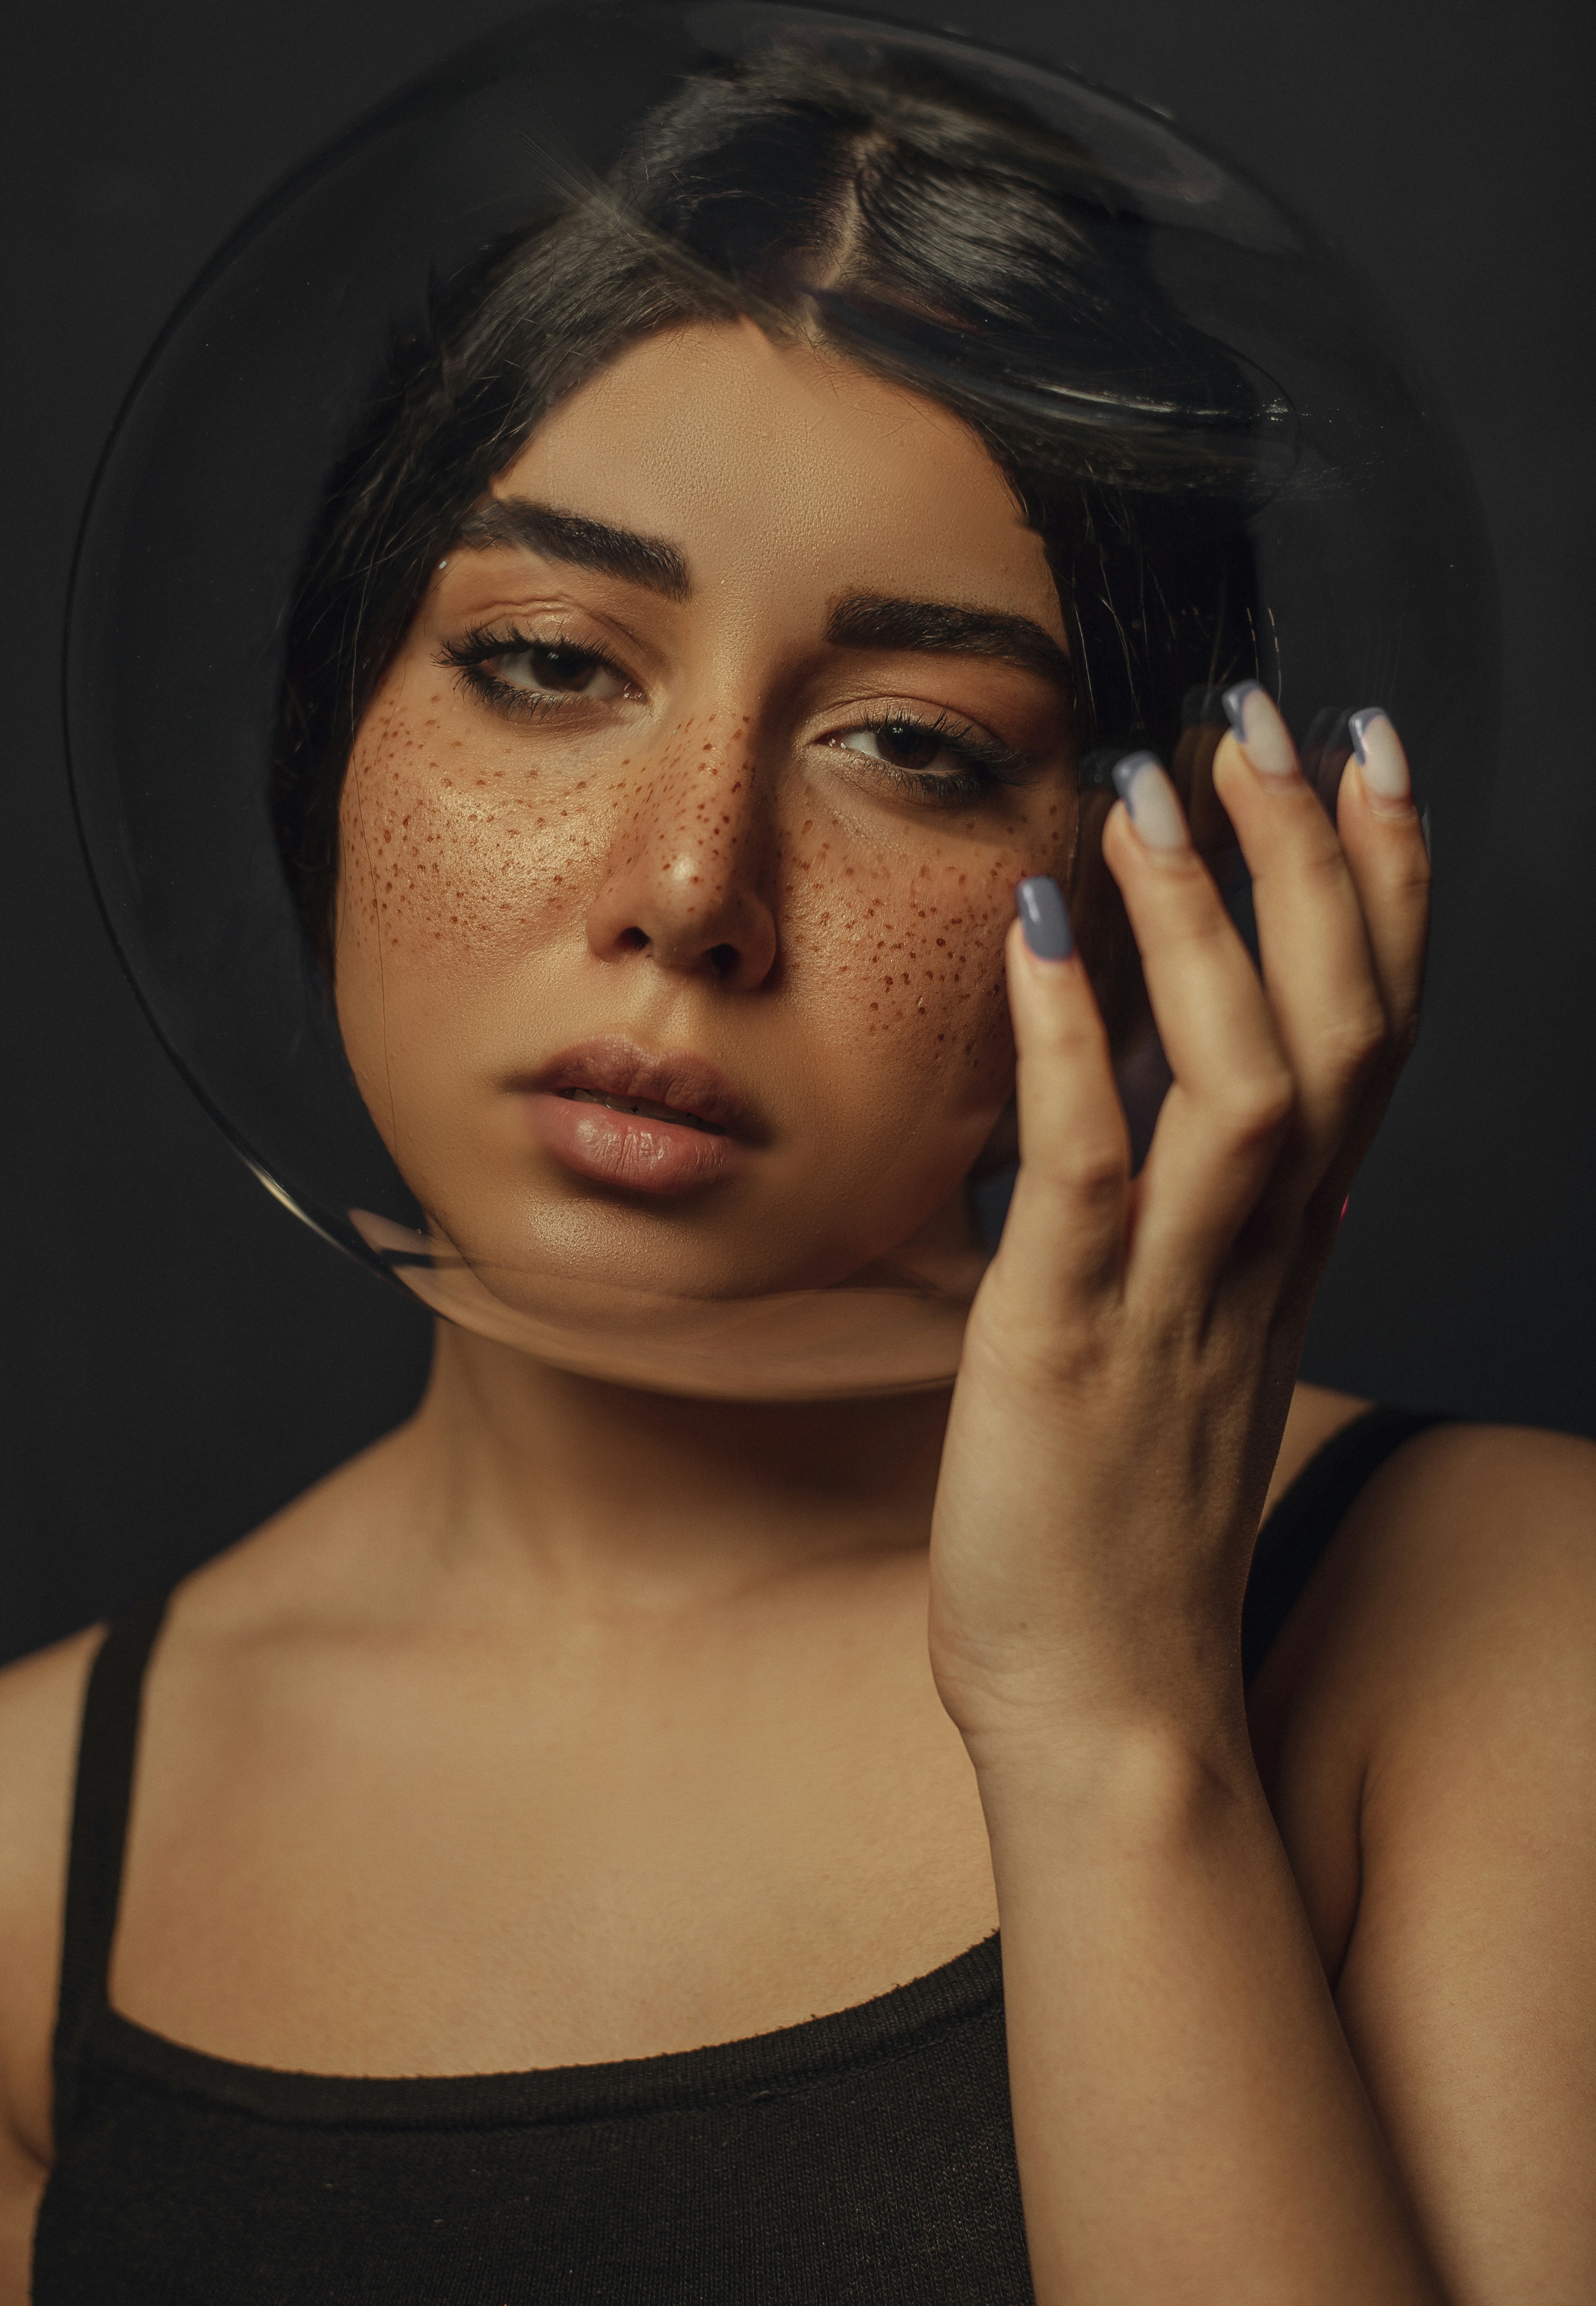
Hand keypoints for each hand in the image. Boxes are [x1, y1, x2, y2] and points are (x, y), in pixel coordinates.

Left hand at [927, 691, 1430, 1761]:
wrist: (1112, 1709)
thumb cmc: (1129, 1522)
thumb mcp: (1202, 1345)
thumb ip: (1233, 1228)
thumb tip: (1242, 1119)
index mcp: (1291, 1247)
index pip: (1377, 1030)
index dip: (1385, 885)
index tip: (1366, 756)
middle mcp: (1261, 1256)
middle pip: (1340, 1024)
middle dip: (1314, 859)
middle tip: (1264, 721)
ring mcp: (1175, 1297)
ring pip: (1246, 1077)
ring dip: (1206, 923)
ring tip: (1156, 789)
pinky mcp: (1070, 1341)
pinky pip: (1093, 1170)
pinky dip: (1074, 1044)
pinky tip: (1044, 932)